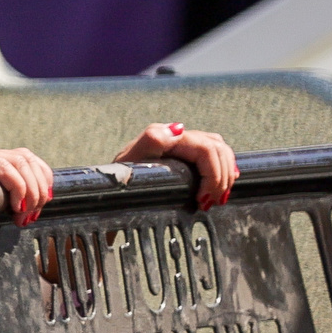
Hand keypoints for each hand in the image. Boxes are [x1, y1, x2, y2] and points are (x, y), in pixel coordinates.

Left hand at [117, 122, 236, 206]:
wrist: (106, 186)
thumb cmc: (116, 180)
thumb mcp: (128, 165)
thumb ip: (151, 142)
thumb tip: (177, 129)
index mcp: (162, 136)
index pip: (205, 148)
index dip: (213, 174)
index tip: (203, 200)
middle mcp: (173, 134)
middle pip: (216, 148)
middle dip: (221, 177)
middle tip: (213, 203)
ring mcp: (179, 141)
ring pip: (218, 148)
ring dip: (225, 173)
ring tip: (218, 198)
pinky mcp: (183, 151)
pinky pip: (213, 153)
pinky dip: (223, 168)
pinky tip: (221, 185)